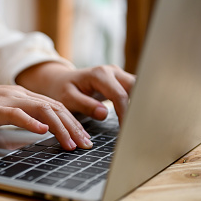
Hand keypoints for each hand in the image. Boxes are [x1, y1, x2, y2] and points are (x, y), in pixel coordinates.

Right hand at [0, 77, 92, 149]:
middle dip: (74, 128)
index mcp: (22, 96)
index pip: (56, 108)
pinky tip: (43, 131)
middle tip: (87, 146)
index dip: (74, 123)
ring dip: (60, 128)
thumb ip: (21, 118)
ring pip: (42, 110)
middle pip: (55, 108)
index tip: (85, 140)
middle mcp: (18, 95)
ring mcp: (6, 100)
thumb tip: (42, 131)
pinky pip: (16, 114)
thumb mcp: (1, 113)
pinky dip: (31, 122)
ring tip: (72, 144)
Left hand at [16, 62, 135, 122]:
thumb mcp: (68, 99)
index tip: (126, 129)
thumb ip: (85, 105)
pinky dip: (136, 103)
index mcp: (99, 74)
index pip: (119, 95)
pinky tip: (136, 118)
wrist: (60, 81)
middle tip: (139, 127)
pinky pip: (134, 91)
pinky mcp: (120, 81)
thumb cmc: (62, 90)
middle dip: (139, 106)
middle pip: (135, 87)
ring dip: (140, 104)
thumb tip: (104, 114)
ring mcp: (118, 75)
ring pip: (138, 87)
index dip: (125, 113)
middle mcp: (112, 71)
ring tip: (139, 124)